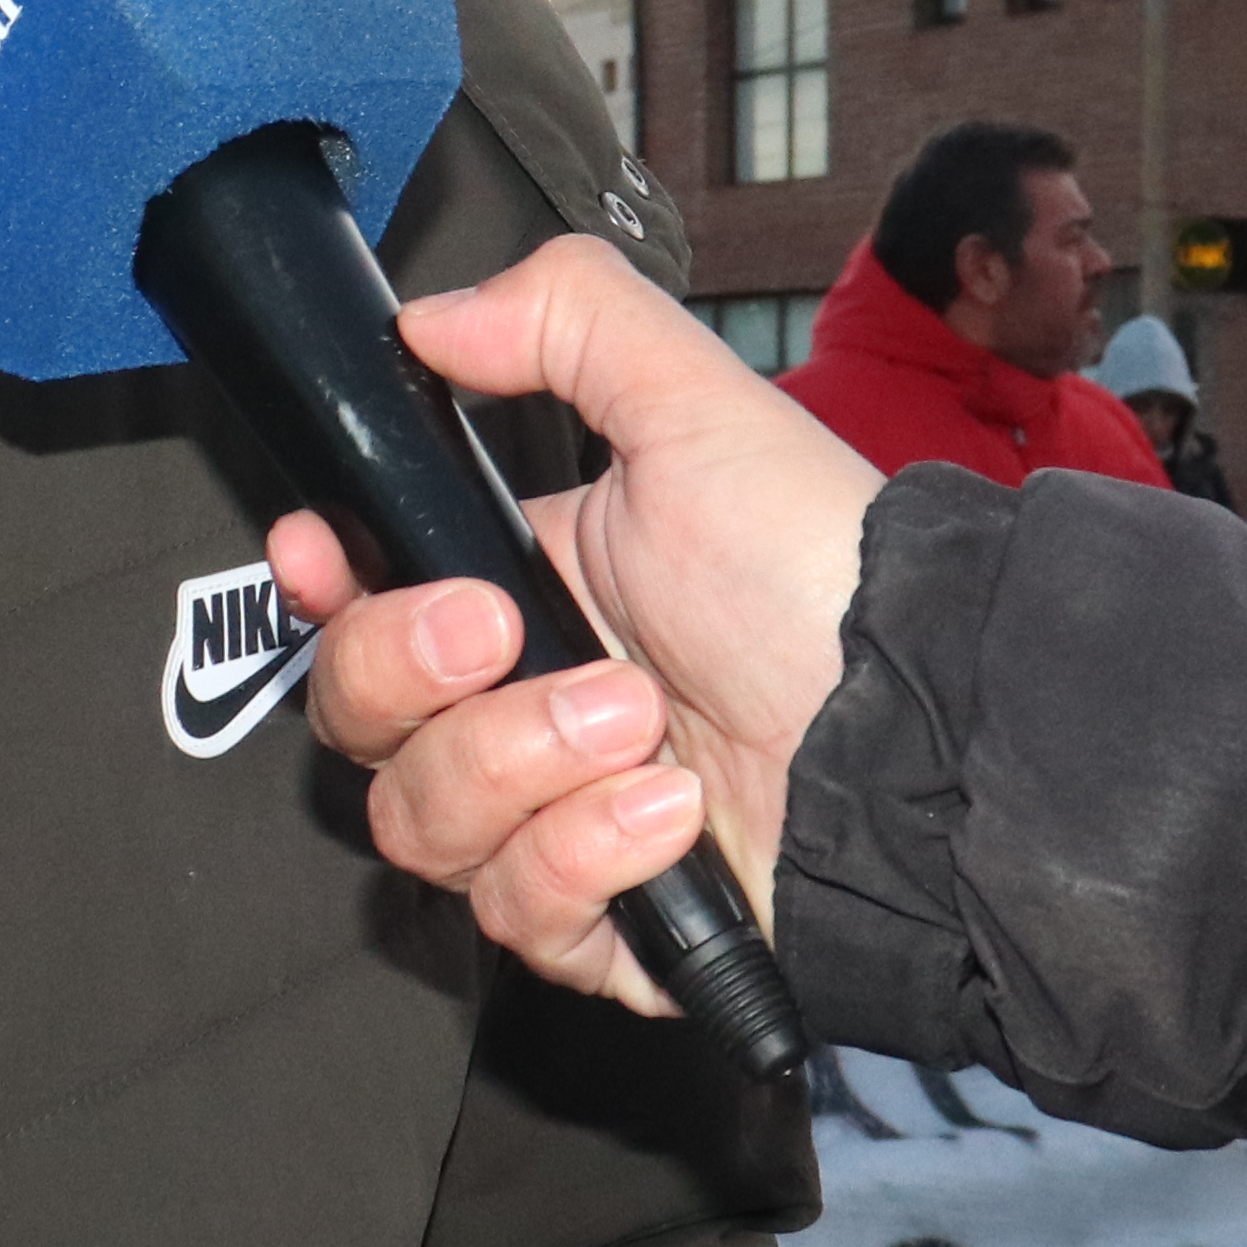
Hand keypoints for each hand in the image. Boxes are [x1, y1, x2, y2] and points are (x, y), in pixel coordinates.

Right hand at [282, 233, 871, 1014]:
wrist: (929, 730)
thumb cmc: (827, 574)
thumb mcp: (699, 410)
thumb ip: (564, 320)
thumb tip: (432, 316)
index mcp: (525, 590)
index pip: (354, 603)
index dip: (317, 587)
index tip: (319, 554)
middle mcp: (524, 714)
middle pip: (354, 718)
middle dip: (415, 671)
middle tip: (511, 632)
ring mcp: (557, 824)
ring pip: (419, 823)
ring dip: (521, 765)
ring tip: (644, 724)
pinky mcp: (608, 929)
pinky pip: (517, 914)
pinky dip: (585, 860)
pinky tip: (675, 815)